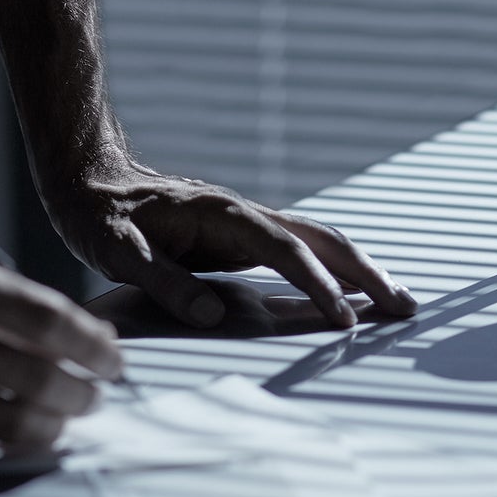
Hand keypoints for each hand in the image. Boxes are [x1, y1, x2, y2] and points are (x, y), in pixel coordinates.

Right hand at [0, 242, 123, 445]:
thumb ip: (11, 305)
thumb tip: (85, 340)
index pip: (48, 317)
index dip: (92, 345)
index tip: (113, 359)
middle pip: (38, 373)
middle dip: (83, 391)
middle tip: (97, 394)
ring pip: (12, 417)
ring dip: (57, 422)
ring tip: (70, 415)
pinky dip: (14, 438)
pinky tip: (30, 431)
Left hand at [48, 157, 419, 330]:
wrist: (91, 176)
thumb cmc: (100, 214)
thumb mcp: (118, 251)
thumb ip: (166, 282)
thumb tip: (215, 317)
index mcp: (224, 216)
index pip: (286, 253)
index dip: (319, 286)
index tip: (345, 320)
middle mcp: (247, 215)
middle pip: (324, 240)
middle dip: (368, 273)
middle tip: (406, 307)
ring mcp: (249, 225)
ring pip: (320, 242)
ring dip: (361, 269)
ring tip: (397, 300)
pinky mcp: (244, 236)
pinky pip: (302, 251)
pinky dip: (336, 268)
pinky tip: (351, 288)